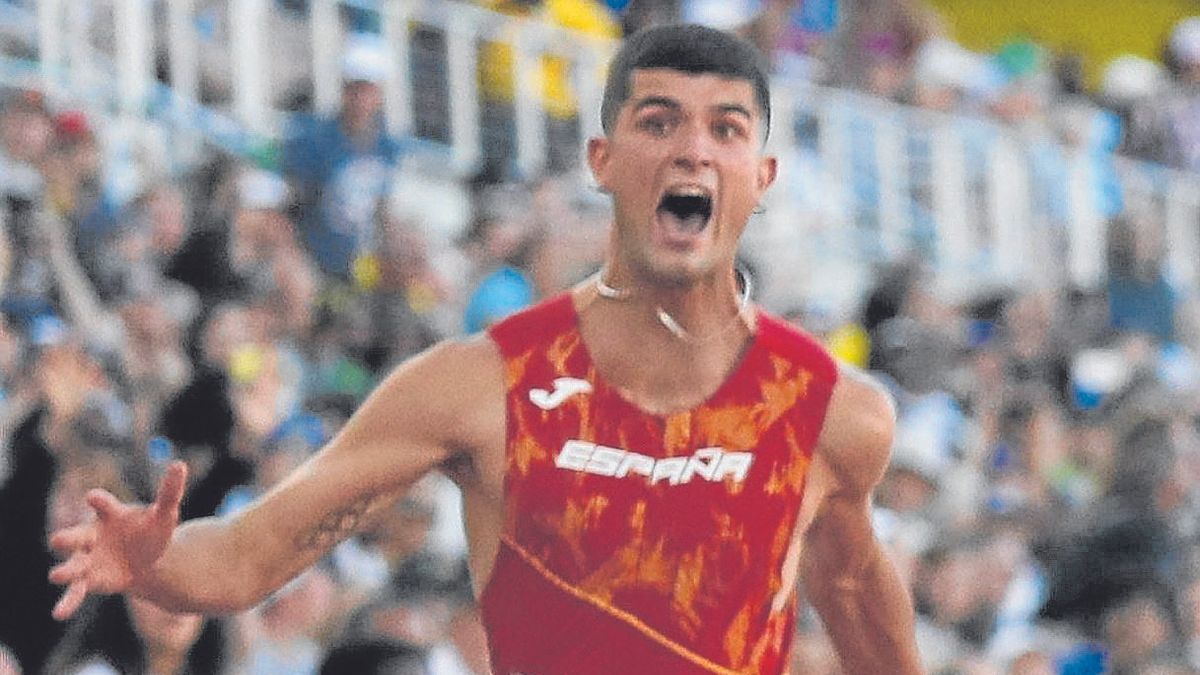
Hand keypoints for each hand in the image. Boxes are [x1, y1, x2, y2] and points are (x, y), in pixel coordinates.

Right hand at [48, 462, 187, 620]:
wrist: (150, 561)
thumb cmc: (152, 531)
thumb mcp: (164, 514)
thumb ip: (169, 492)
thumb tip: (179, 465)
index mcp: (109, 514)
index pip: (102, 504)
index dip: (98, 500)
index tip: (93, 497)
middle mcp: (92, 535)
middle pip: (76, 535)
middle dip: (67, 538)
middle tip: (57, 540)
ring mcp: (88, 558)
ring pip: (73, 565)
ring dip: (65, 570)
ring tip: (56, 576)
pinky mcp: (90, 580)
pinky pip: (76, 591)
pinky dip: (68, 602)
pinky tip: (59, 614)